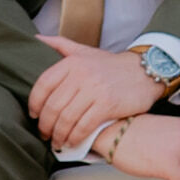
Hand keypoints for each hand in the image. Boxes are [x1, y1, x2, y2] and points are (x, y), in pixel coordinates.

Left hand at [31, 41, 161, 150]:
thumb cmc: (111, 65)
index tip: (34, 115)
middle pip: (53, 105)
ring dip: (58, 134)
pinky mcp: (107, 105)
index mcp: (71, 62)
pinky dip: (74, 137)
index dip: (34, 104)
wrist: (145, 72)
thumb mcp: (84, 50)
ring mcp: (94, 90)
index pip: (43, 85)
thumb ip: (60, 45)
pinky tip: (72, 142)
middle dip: (45, 125)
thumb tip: (36, 38)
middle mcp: (81, 75)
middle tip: (44, 134)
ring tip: (57, 141)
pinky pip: (83, 126)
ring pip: (66, 118)